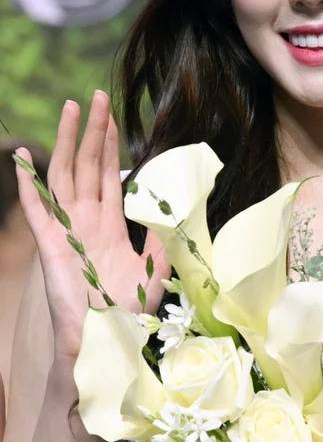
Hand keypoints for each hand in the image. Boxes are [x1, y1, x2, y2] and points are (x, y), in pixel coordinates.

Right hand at [14, 90, 170, 360]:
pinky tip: (24, 158)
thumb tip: (178, 212)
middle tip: (96, 96)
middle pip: (88, 165)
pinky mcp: (51, 245)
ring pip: (65, 175)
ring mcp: (66, 230)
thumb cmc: (128, 315)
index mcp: (108, 226)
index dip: (111, 146)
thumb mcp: (155, 273)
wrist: (106, 345)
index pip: (109, 175)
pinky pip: (38, 209)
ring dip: (68, 142)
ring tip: (72, 109)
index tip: (114, 117)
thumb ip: (162, 243)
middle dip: (92, 131)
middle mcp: (85, 222)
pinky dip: (29, 183)